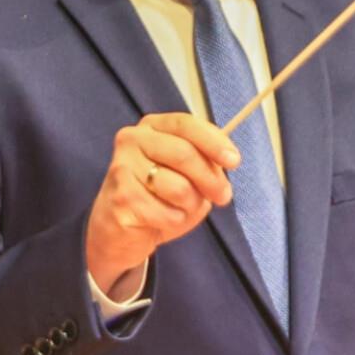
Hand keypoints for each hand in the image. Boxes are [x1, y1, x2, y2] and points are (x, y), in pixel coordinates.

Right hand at [86, 110, 240, 291]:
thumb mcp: (187, 174)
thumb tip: (227, 160)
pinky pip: (168, 213)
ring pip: (179, 187)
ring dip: (192, 204)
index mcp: (152, 127)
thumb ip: (205, 163)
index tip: (234, 160)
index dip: (213, 141)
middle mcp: (132, 140)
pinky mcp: (121, 198)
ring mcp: (122, 168)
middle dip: (211, 179)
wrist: (121, 230)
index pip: (185, 124)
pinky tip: (163, 220)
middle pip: (184, 154)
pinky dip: (176, 221)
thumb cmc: (158, 198)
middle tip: (223, 196)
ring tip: (183, 208)